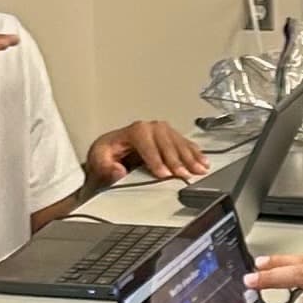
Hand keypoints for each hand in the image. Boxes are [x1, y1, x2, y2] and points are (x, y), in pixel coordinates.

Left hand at [84, 115, 204, 186]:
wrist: (111, 154)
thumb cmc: (106, 157)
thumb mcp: (99, 162)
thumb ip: (105, 167)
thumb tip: (118, 170)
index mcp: (131, 131)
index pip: (145, 140)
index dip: (155, 157)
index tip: (163, 173)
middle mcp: (148, 128)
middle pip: (165, 139)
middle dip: (175, 158)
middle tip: (183, 174)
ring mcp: (160, 131)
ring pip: (177, 140)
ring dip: (189, 155)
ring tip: (198, 169)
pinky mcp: (168, 138)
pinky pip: (184, 142)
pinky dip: (195, 152)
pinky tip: (203, 160)